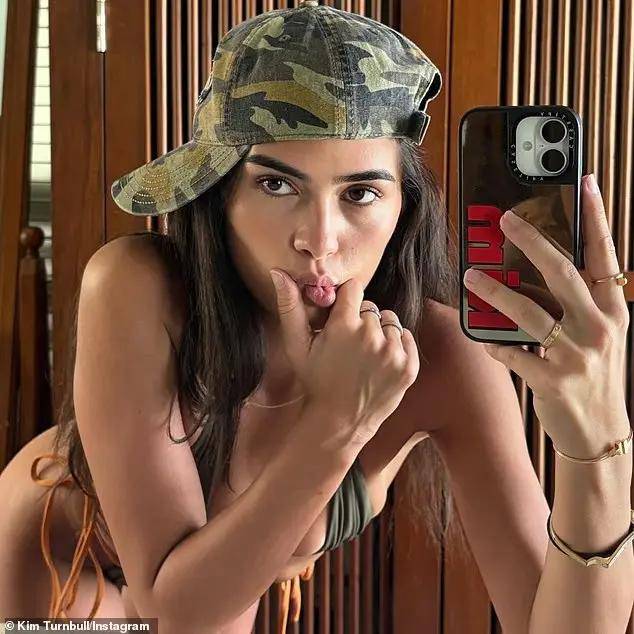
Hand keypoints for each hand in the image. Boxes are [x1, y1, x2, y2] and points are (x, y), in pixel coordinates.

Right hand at [268, 269, 419, 448]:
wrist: (340, 422)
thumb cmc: (315, 382)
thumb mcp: (298, 346)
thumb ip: (290, 307)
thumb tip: (278, 272)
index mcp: (344, 326)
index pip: (354, 288)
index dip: (345, 301)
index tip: (340, 317)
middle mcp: (372, 335)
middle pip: (371, 307)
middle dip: (360, 319)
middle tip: (348, 344)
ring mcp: (393, 352)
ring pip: (390, 321)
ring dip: (380, 332)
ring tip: (364, 354)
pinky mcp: (409, 366)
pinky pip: (406, 337)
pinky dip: (396, 345)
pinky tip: (379, 361)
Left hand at [463, 173, 630, 458]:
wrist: (601, 432)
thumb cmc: (596, 376)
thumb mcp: (600, 335)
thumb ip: (579, 304)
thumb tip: (539, 269)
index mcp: (613, 311)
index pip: (605, 255)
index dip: (596, 218)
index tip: (585, 183)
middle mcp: (599, 328)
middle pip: (560, 273)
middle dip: (530, 242)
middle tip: (503, 220)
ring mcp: (576, 355)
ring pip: (528, 312)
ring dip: (494, 291)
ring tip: (470, 276)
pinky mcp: (553, 380)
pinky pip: (512, 354)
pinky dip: (492, 342)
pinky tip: (475, 333)